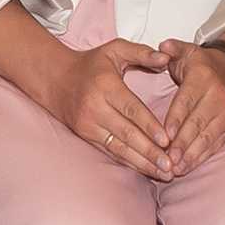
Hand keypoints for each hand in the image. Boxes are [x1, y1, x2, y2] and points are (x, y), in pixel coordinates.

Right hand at [28, 36, 177, 180]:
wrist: (55, 79)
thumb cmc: (90, 64)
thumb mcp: (114, 50)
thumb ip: (142, 52)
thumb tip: (166, 58)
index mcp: (105, 86)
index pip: (131, 109)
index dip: (149, 126)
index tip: (167, 140)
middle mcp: (95, 108)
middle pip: (127, 134)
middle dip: (150, 152)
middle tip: (170, 166)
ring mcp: (89, 125)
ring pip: (119, 148)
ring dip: (142, 163)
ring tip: (163, 174)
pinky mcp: (86, 136)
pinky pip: (110, 152)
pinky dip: (129, 163)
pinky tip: (146, 170)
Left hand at [150, 42, 224, 179]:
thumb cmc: (200, 64)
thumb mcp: (186, 50)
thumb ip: (172, 49)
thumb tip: (163, 47)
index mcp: (202, 78)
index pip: (187, 101)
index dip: (176, 119)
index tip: (165, 135)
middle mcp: (217, 97)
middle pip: (197, 123)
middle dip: (182, 143)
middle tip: (167, 159)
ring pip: (207, 137)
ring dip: (191, 154)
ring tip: (176, 168)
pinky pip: (215, 144)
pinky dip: (201, 157)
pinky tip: (188, 167)